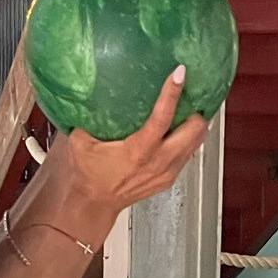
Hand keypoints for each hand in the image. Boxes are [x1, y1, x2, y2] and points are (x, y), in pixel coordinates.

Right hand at [51, 66, 209, 214]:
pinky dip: (188, 140)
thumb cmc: (89, 174)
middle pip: (194, 130)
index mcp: (138, 151)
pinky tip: (180, 131)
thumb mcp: (80, 142)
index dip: (173, 93)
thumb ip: (89, 118)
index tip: (180, 73)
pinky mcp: (169, 178)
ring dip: (196, 125)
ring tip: (190, 109)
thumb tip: (91, 93)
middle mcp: (158, 162)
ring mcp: (167, 172)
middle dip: (196, 110)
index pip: (162, 118)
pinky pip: (188, 154)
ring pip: (196, 143)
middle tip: (191, 94)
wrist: (96, 203)